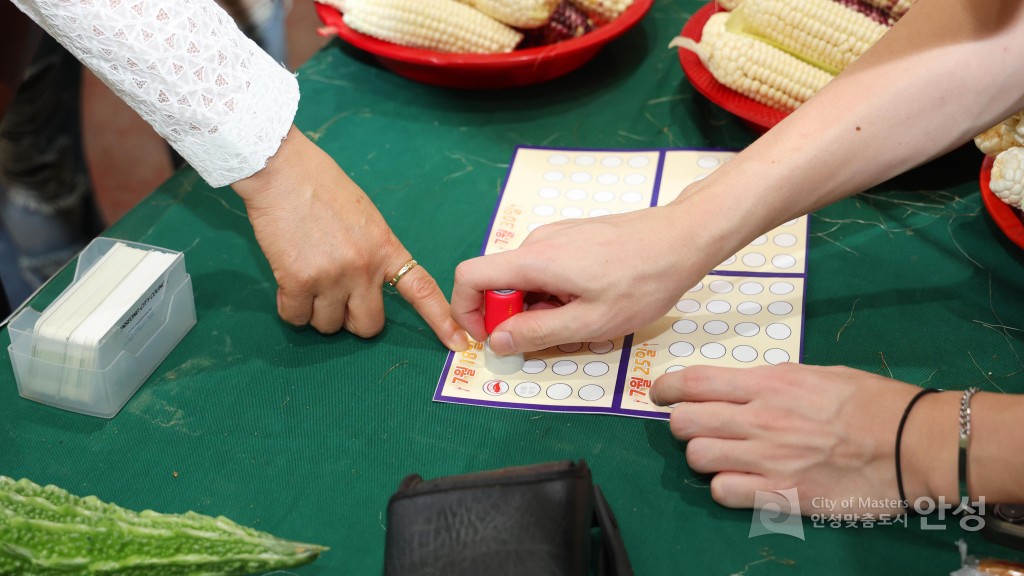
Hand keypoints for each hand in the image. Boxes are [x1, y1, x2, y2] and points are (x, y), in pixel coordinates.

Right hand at [232, 126, 468, 350]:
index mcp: (386, 249)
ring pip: (329, 326)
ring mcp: (332, 276)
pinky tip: (288, 283)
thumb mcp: (366, 218)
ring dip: (317, 313)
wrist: (282, 171)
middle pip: (368, 326)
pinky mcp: (298, 281)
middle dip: (352, 320)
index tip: (458, 342)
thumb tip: (370, 284)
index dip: (441, 321)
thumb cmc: (321, 187)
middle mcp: (364, 268)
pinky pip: (296, 318)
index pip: (422, 290)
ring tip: (308, 280)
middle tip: (336, 298)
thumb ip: (374, 252)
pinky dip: (290, 308)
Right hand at [452, 204, 720, 353]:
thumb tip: (497, 341)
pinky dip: (554, 292)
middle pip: (498, 281)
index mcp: (533, 260)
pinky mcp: (572, 236)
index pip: (469, 277)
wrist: (683, 238)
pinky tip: (592, 300)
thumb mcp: (590, 322)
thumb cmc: (642, 282)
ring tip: (583, 318)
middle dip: (513, 315)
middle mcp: (536, 241)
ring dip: (538, 306)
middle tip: (554, 336)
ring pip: (525, 278)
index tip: (494, 338)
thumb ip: (537, 333)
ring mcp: (555, 235)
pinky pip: (545, 268)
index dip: (468, 312)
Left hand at [650, 363, 952, 514]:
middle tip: (697, 428)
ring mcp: (768, 459)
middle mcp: (760, 419)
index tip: (660, 393)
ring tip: (722, 456)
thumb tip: (744, 387)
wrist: (913, 443)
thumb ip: (774, 382)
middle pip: (685, 421)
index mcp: (769, 383)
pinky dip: (724, 487)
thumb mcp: (818, 374)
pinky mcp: (781, 495)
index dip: (666, 388)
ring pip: (697, 457)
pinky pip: (723, 492)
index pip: (694, 382)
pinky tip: (740, 481)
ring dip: (702, 457)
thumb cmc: (873, 402)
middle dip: (683, 424)